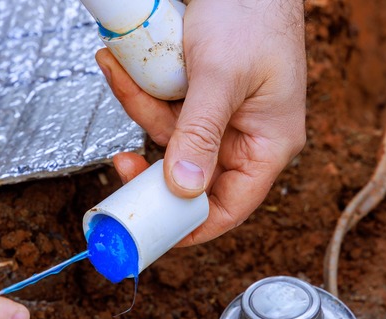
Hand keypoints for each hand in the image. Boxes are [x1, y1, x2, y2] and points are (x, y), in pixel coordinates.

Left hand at [96, 0, 305, 244]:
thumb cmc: (252, 17)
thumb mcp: (220, 77)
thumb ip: (199, 133)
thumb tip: (182, 189)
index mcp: (268, 145)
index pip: (230, 205)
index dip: (192, 226)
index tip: (153, 230)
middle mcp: (245, 138)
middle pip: (191, 174)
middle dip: (153, 161)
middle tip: (120, 163)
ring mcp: (220, 118)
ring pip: (170, 138)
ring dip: (141, 107)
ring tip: (117, 68)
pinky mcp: (199, 98)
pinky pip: (165, 109)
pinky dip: (143, 90)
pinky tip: (121, 65)